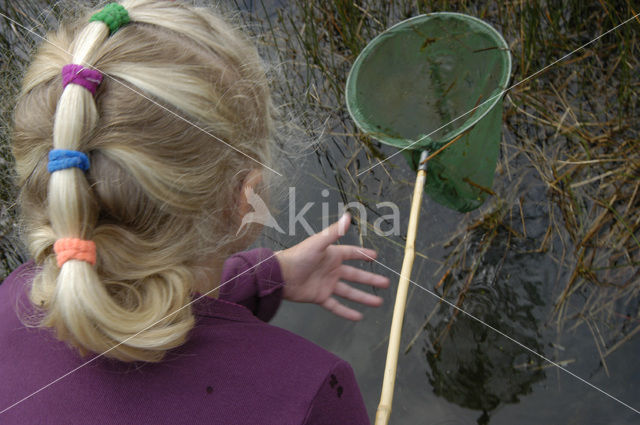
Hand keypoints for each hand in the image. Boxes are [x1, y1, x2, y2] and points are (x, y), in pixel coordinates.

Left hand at [275, 213, 389, 320]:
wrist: (280, 276)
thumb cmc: (297, 256)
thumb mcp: (318, 243)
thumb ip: (334, 232)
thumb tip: (347, 217)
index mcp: (331, 255)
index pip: (351, 254)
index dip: (363, 255)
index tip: (375, 257)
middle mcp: (331, 270)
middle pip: (355, 275)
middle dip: (370, 279)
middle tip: (386, 283)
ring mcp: (326, 284)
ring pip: (349, 292)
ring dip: (363, 297)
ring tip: (379, 302)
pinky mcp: (320, 297)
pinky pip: (336, 306)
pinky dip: (346, 312)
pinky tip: (358, 317)